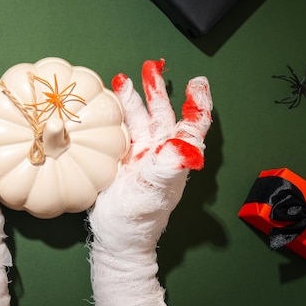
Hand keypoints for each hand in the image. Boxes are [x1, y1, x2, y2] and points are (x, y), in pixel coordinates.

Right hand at [88, 60, 211, 305]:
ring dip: (132, 99)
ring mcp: (139, 156)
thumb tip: (187, 147)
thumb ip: (168, 170)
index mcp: (173, 159)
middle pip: (162, 115)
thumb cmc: (137, 221)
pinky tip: (107, 106)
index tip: (198, 83)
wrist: (115, 239)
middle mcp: (159, 153)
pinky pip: (121, 131)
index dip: (197, 104)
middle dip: (157, 91)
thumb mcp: (153, 194)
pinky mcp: (121, 160)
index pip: (191, 126)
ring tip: (123, 79)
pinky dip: (115, 115)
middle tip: (150, 67)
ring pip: (139, 120)